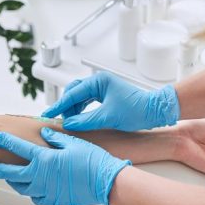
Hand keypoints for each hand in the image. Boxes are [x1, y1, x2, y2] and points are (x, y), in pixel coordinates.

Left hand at [0, 128, 130, 204]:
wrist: (107, 184)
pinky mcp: (54, 202)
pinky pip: (36, 197)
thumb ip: (56, 138)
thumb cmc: (93, 161)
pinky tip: (31, 187)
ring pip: (21, 187)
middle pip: (9, 173)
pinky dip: (30, 191)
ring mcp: (46, 191)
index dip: (2, 141)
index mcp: (44, 159)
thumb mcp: (74, 143)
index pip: (17, 148)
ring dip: (13, 181)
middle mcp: (41, 177)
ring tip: (8, 176)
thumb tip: (44, 134)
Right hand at [42, 71, 180, 131]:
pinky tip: (79, 119)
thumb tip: (69, 124)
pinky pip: (88, 101)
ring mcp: (103, 88)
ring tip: (69, 122)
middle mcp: (100, 82)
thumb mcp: (108, 117)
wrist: (155, 111)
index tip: (48, 114)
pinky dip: (81, 110)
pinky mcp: (107, 96)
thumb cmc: (137, 110)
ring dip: (73, 109)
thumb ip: (86, 120)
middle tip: (59, 120)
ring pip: (80, 97)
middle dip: (66, 106)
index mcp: (99, 81)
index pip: (73, 93)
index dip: (59, 105)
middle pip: (74, 92)